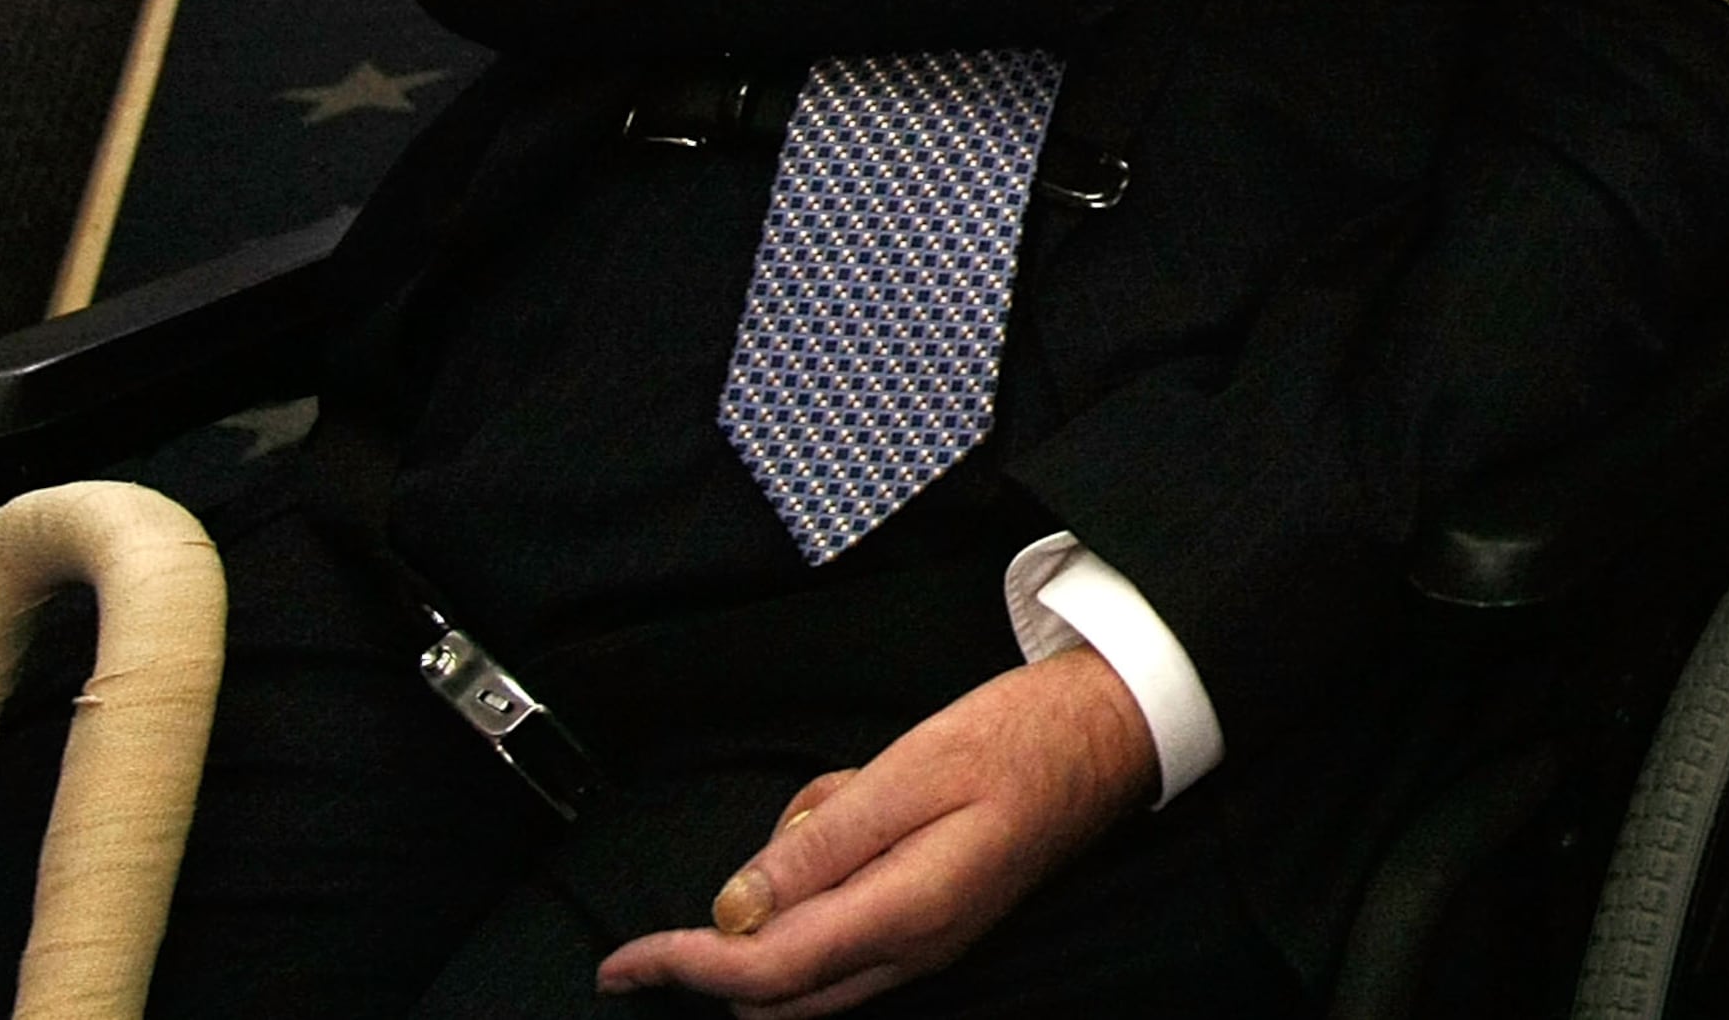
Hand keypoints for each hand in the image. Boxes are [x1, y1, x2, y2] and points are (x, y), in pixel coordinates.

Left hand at [595, 649, 1156, 1018]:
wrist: (1107, 735)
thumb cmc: (1018, 739)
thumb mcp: (909, 769)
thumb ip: (819, 843)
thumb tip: (734, 909)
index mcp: (905, 912)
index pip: (763, 969)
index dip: (682, 966)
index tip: (620, 963)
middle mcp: (915, 948)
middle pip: (777, 993)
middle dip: (728, 942)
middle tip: (758, 847)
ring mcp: (929, 943)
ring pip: (809, 968)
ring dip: (785, 903)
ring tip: (840, 797)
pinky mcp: (934, 923)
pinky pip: (845, 935)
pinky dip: (821, 891)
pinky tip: (859, 809)